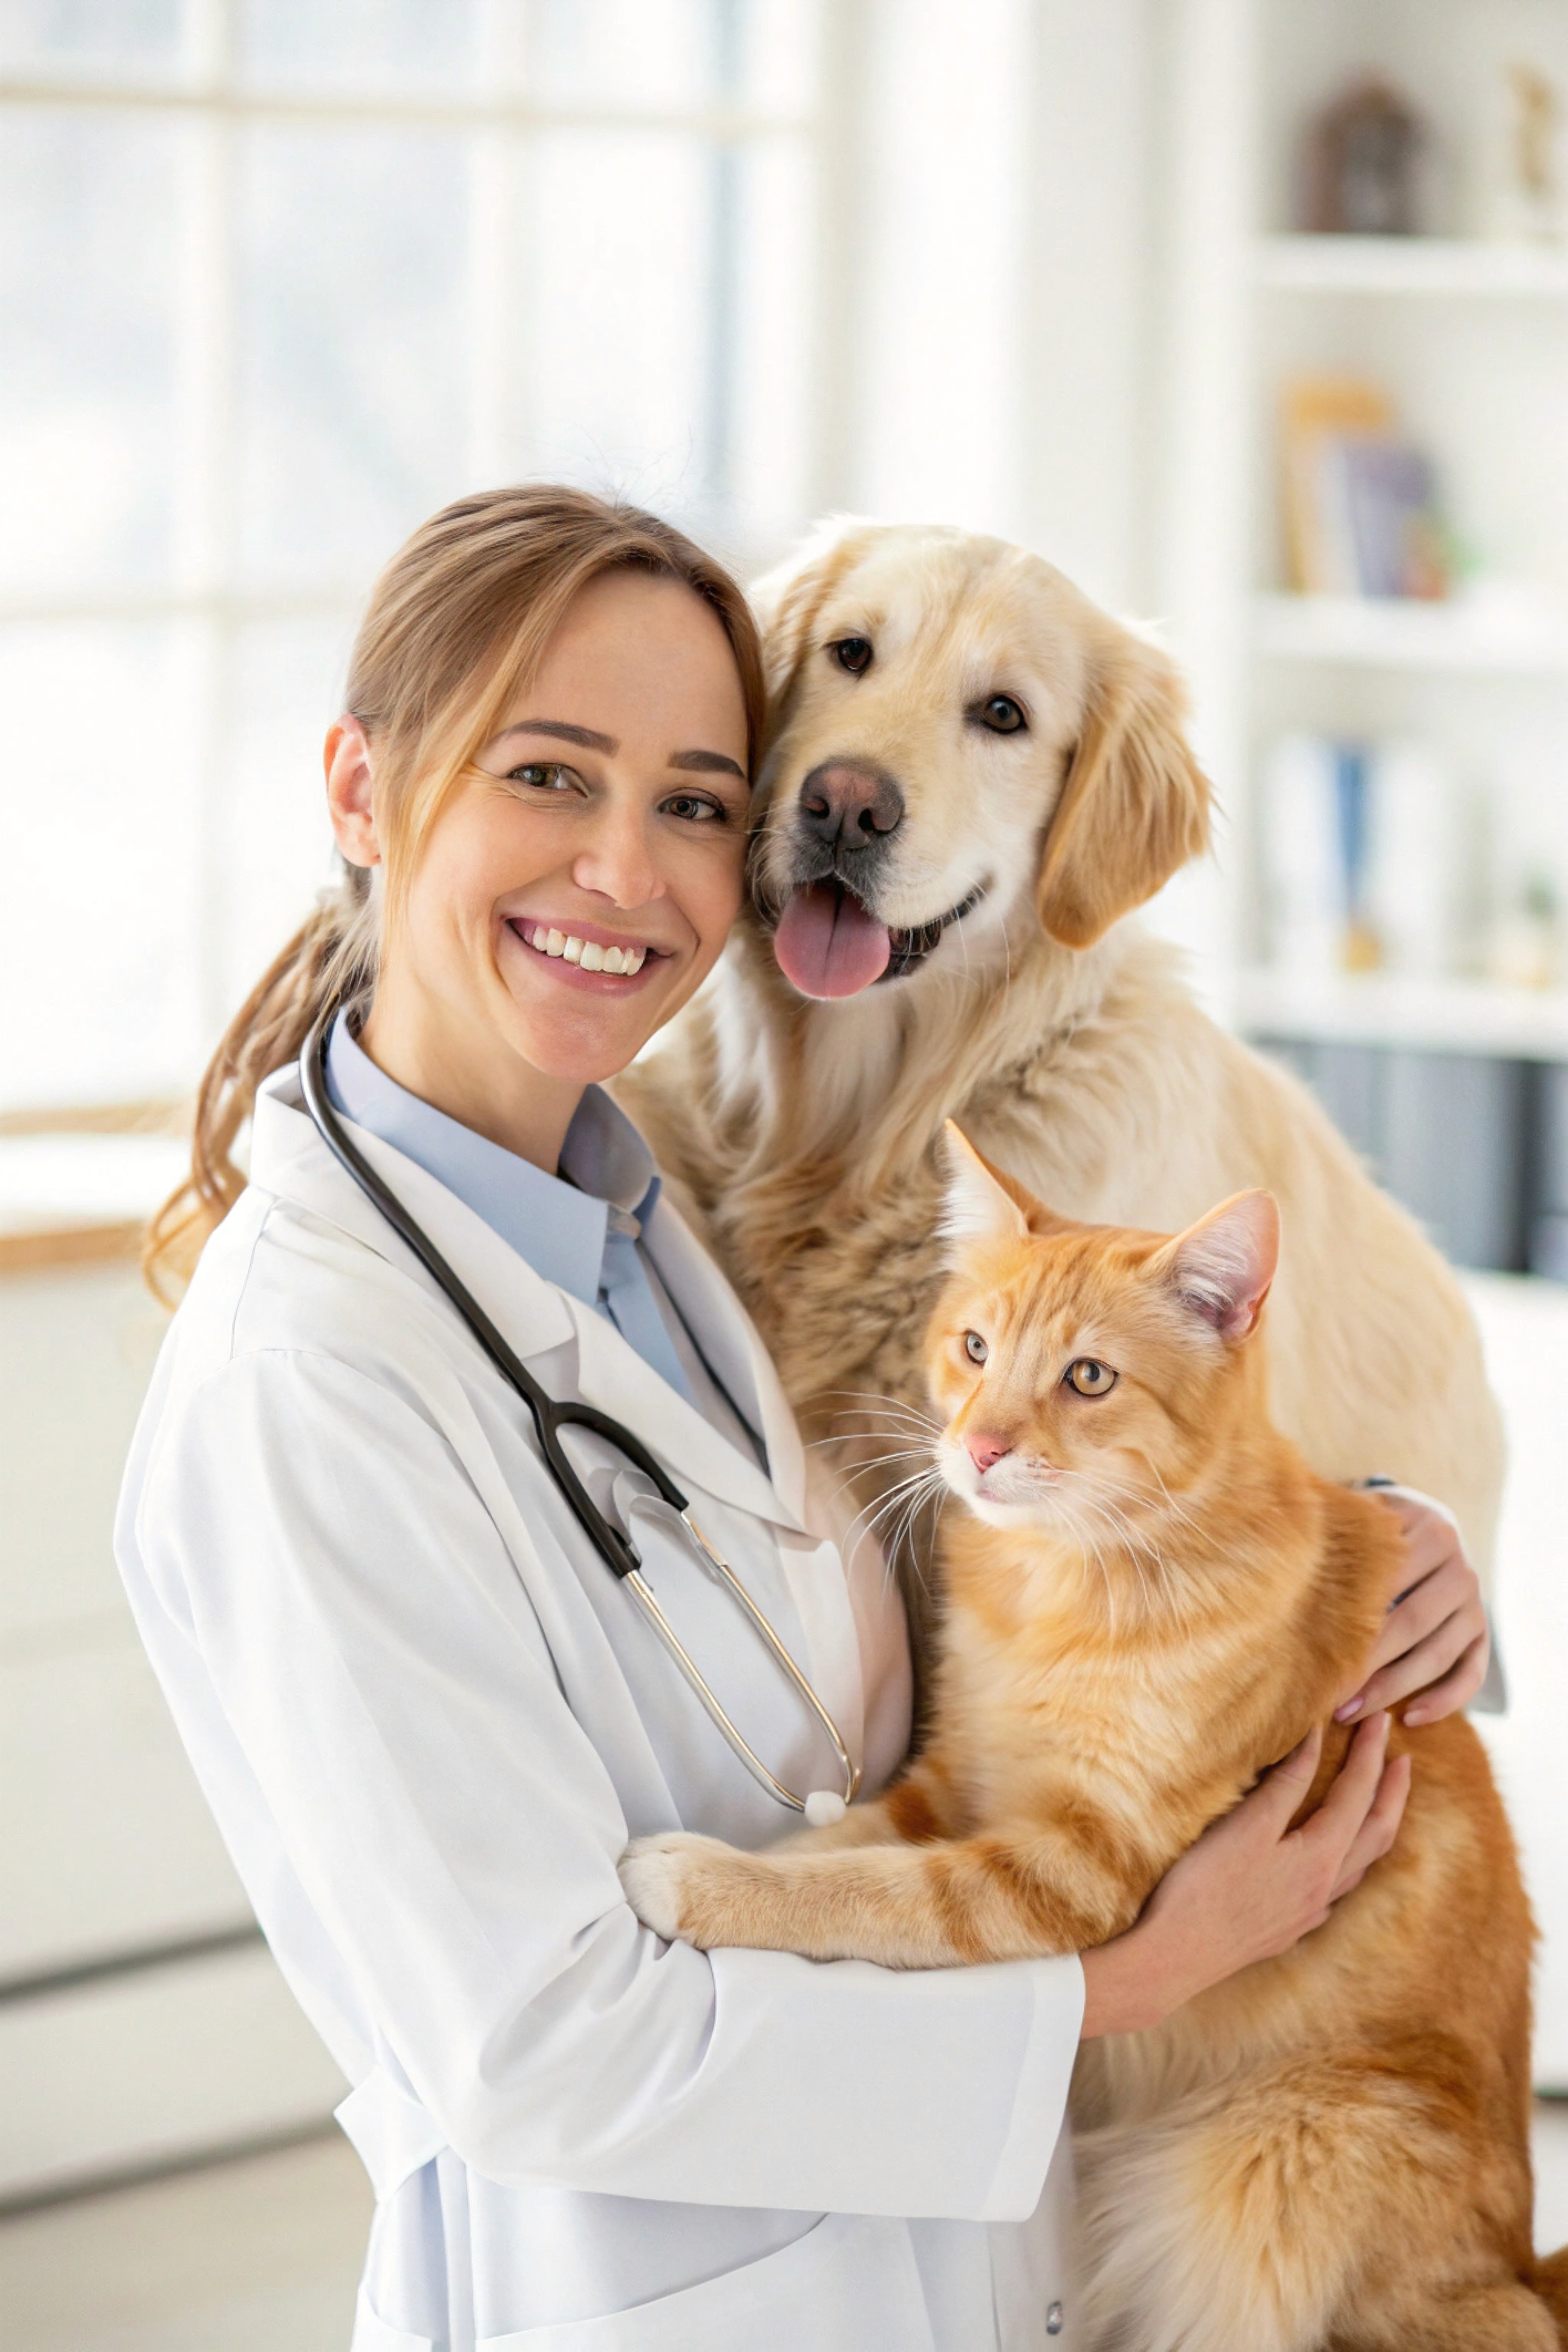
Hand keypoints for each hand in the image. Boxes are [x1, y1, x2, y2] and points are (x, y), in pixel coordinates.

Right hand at [1079, 1715, 1409, 2037]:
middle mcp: (1325, 1888)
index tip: (1381, 1720)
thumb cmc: (1203, 1886)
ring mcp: (1309, 1913)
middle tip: (1401, 1755)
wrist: (1174, 1957)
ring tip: (1379, 1802)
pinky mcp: (1288, 1929)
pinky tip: (1335, 1862)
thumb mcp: (1246, 1825)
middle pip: (1376, 1832)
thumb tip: (1316, 1740)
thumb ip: (1285, 1784)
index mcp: (1319, 1858)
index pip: (1358, 1794)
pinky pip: (1336, 1890)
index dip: (1370, 1754)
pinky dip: (1347, 1863)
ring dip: (1376, 1827)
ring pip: (1361, 1865)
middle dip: (1391, 1790)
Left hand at [1335, 1488, 1489, 1727]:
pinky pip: (1471, 1674)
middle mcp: (1462, 1570)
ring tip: (1350, 1711)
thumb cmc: (1379, 1529)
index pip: (1392, 1578)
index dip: (1354, 1615)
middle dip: (1368, 1661)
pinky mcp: (1482, 1635)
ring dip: (1394, 1688)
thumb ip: (1345, 1529)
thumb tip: (1296, 1544)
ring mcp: (1476, 1605)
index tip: (1314, 1646)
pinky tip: (1411, 1718)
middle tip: (1328, 1692)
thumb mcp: (1367, 1515)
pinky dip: (1445, 1699)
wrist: (1430, 1527)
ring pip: (1438, 1654)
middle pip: (1413, 1621)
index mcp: (1433, 1532)